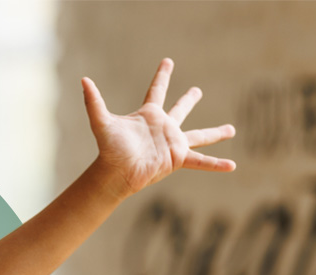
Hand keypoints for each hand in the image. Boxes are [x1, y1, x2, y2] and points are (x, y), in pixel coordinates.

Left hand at [83, 58, 234, 197]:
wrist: (116, 173)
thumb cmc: (109, 150)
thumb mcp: (102, 122)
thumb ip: (94, 102)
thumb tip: (83, 80)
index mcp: (149, 115)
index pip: (158, 89)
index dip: (162, 75)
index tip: (168, 61)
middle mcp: (163, 127)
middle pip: (180, 109)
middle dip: (189, 100)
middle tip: (197, 91)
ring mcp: (172, 143)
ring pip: (199, 135)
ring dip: (216, 133)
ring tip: (232, 129)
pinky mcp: (178, 158)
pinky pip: (200, 161)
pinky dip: (215, 164)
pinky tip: (231, 166)